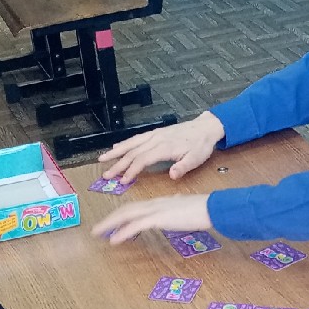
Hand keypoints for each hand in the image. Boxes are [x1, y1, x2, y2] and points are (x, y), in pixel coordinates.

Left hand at [93, 195, 212, 245]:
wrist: (210, 208)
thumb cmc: (202, 210)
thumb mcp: (184, 209)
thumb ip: (177, 209)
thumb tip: (175, 209)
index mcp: (159, 202)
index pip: (134, 207)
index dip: (120, 214)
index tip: (111, 222)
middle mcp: (154, 204)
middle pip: (125, 209)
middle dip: (109, 219)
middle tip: (96, 229)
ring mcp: (155, 210)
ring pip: (126, 215)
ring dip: (110, 224)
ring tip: (98, 233)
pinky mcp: (159, 218)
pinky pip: (136, 225)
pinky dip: (123, 232)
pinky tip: (114, 239)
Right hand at [98, 112, 224, 183]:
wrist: (205, 128)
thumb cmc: (201, 145)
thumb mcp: (196, 159)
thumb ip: (183, 167)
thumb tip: (172, 175)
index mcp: (164, 147)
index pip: (142, 160)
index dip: (131, 171)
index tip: (123, 181)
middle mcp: (156, 139)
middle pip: (132, 152)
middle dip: (118, 164)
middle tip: (106, 175)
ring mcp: (154, 135)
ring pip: (131, 143)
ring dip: (116, 152)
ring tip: (102, 159)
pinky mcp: (155, 133)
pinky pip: (136, 138)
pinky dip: (124, 143)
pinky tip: (116, 147)